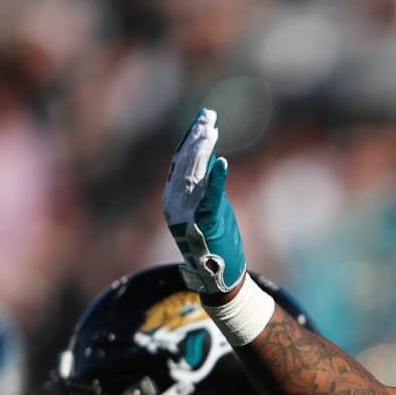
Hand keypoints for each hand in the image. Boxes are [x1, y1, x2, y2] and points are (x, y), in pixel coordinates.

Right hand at [163, 108, 247, 293]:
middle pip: (185, 162)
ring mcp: (187, 213)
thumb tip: (210, 158)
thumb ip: (204, 185)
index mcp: (173, 198)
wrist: (217, 277)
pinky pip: (210, 197)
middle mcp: (175, 203)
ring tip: (212, 129)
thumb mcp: (205, 207)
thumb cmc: (215, 241)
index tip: (202, 119)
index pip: (180, 160)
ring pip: (194, 174)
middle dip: (197, 138)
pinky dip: (217, 178)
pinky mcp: (204, 223)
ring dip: (203, 150)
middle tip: (209, 117)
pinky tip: (223, 161)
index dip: (190, 138)